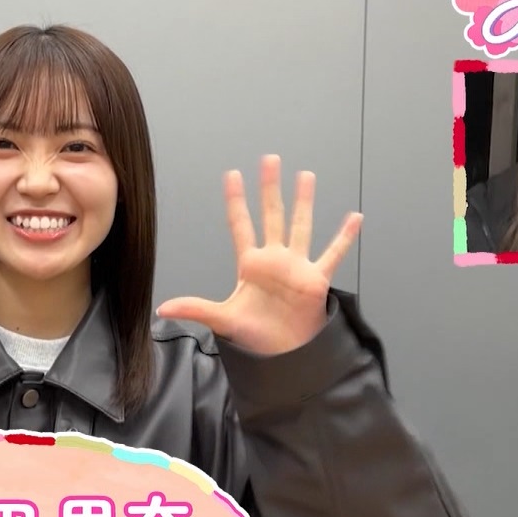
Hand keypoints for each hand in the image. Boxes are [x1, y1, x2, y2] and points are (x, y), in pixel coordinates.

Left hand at [156, 154, 361, 354]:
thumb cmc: (254, 337)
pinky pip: (333, 254)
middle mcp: (274, 259)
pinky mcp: (316, 280)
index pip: (241, 225)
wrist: (281, 356)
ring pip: (301, 226)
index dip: (236, 201)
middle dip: (270, 188)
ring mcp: (296, 267)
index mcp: (250, 264)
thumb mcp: (222, 319)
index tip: (232, 175)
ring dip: (304, 202)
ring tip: (305, 176)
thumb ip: (195, 309)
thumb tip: (162, 308)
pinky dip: (344, 237)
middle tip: (270, 160)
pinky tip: (354, 218)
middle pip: (272, 215)